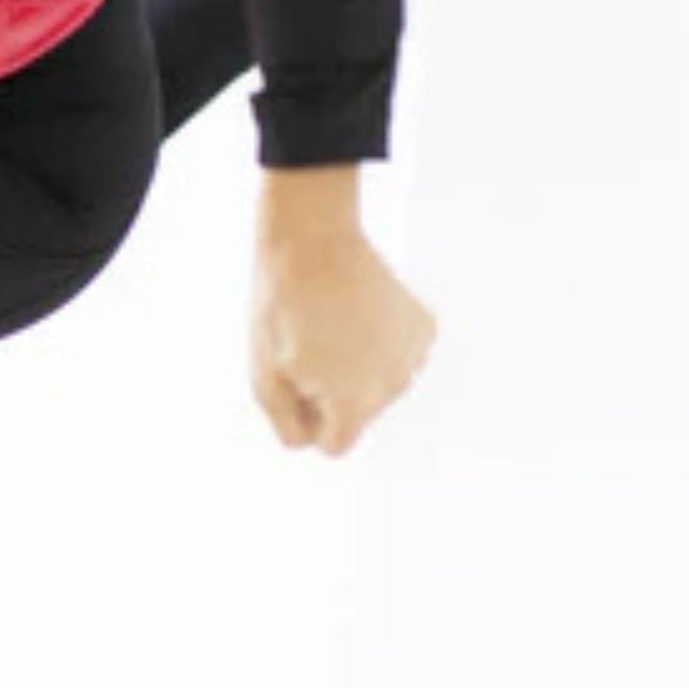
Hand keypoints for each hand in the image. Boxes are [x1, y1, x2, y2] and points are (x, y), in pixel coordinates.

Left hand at [250, 165, 436, 456]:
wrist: (313, 243)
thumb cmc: (281, 311)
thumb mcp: (263, 378)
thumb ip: (287, 425)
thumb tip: (311, 441)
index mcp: (355, 404)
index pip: (335, 445)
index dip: (309, 418)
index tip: (298, 384)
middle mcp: (395, 386)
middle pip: (359, 416)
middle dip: (334, 394)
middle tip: (312, 347)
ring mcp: (415, 355)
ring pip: (380, 386)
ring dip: (357, 369)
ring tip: (333, 328)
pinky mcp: (424, 328)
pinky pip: (397, 356)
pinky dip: (379, 344)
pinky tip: (359, 315)